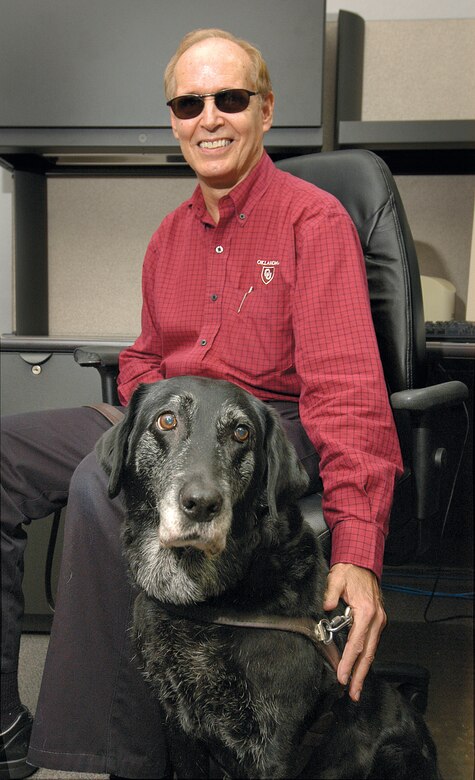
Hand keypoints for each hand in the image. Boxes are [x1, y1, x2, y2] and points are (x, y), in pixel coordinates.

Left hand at [323, 562, 385, 701]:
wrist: (362, 562)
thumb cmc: (350, 571)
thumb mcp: (337, 579)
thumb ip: (331, 593)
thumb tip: (326, 607)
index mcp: (367, 612)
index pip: (356, 643)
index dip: (348, 662)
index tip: (342, 676)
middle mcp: (376, 620)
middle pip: (368, 654)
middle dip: (359, 676)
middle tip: (352, 694)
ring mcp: (379, 622)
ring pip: (371, 651)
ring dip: (363, 670)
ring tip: (355, 687)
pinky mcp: (377, 622)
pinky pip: (371, 644)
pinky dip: (365, 658)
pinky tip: (359, 668)